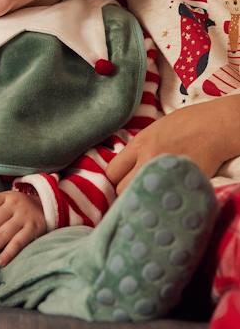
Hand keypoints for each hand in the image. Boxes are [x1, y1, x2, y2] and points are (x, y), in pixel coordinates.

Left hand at [0, 190, 45, 266]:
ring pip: (2, 234)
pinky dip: (7, 254)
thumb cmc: (17, 209)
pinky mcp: (34, 229)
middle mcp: (15, 204)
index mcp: (6, 196)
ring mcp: (25, 216)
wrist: (45, 209)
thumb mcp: (5, 202)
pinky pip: (17, 243)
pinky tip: (0, 261)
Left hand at [106, 100, 233, 193]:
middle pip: (121, 189)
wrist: (217, 125)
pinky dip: (163, 205)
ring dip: (143, 201)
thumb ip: (139, 149)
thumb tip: (128, 166)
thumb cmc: (189, 124)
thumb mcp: (156, 130)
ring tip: (153, 199)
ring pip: (139, 199)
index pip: (112, 172)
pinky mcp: (180, 184)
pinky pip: (162, 203)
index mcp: (139, 144)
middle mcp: (147, 159)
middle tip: (140, 193)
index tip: (125, 183)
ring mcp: (163, 173)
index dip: (117, 180)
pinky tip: (167, 202)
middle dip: (128, 193)